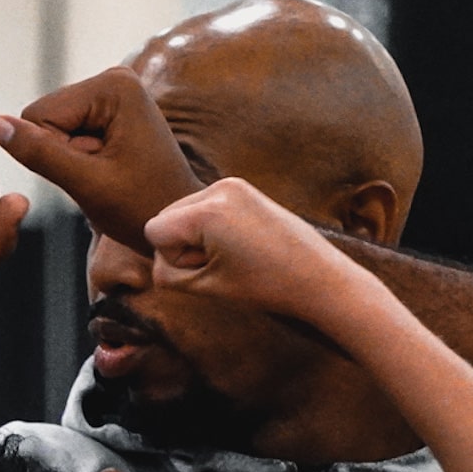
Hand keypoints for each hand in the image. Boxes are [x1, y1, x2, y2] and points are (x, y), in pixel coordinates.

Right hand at [0, 67, 201, 253]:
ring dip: (72, 159)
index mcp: (112, 86)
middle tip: (103, 177)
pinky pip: (68, 133)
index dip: (54, 154)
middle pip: (44, 116)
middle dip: (64, 154)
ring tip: (108, 175)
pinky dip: (80, 158)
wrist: (176, 222)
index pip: (39, 114)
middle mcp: (114, 78)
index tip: (96, 174)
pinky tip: (109, 169)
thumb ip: (39, 152)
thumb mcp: (86, 184)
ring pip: (52, 127)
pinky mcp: (111, 109)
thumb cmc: (142, 209)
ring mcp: (113, 92)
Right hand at [145, 178, 372, 330]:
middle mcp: (218, 188)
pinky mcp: (244, 189)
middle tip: (220, 265)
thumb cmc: (264, 286)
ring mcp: (233, 185)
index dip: (171, 259)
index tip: (205, 271)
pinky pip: (206, 207)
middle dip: (181, 244)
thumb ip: (169, 272)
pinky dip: (211, 227)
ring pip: (184, 212)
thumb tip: (156, 256)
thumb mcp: (206, 286)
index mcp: (207, 210)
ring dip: (195, 237)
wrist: (319, 277)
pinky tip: (239, 245)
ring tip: (232, 256)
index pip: (153, 230)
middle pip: (166, 216)